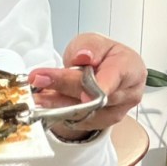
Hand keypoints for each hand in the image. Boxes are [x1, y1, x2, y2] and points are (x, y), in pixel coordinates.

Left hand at [28, 33, 146, 138]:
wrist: (101, 71)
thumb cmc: (101, 55)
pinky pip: (77, 120)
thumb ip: (89, 46)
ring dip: (56, 103)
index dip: (100, 85)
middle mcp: (127, 93)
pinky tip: (43, 102)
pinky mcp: (99, 123)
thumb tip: (84, 56)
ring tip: (36, 94)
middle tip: (39, 79)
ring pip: (83, 111)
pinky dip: (58, 111)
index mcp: (130, 68)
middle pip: (94, 94)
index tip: (83, 92)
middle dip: (64, 86)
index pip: (115, 77)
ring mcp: (115, 112)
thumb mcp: (92, 41)